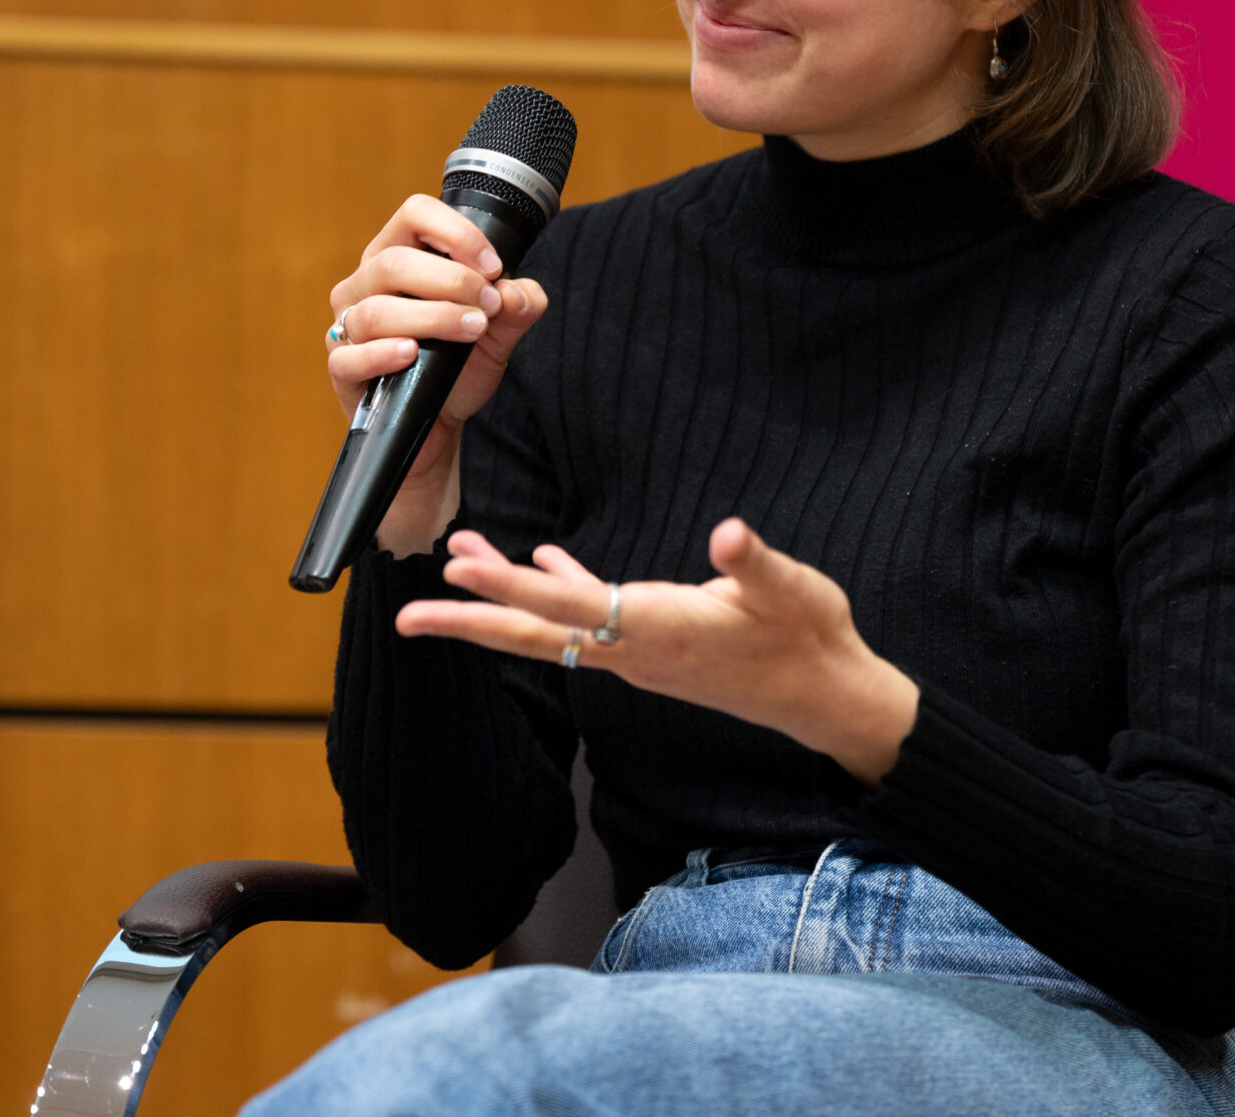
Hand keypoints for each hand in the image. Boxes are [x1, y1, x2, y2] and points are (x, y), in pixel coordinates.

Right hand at [326, 194, 549, 553]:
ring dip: (432, 316)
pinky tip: (413, 355)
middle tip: (487, 306)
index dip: (456, 232)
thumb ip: (517, 307)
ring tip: (471, 331)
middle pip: (394, 262)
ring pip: (376, 309)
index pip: (415, 214)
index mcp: (399, 256)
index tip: (493, 265)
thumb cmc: (457, 368)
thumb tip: (515, 293)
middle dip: (451, 280)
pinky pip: (349, 356)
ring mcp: (347, 326)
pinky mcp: (342, 368)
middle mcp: (365, 283)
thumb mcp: (499, 335)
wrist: (439, 427)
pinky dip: (383, 354)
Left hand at [396, 517, 920, 784]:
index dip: (510, 589)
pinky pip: (590, 619)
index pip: (569, 606)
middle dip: (470, 623)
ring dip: (502, 601)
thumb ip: (754, 564)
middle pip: (536, 635)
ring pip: (554, 628)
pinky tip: (540, 562)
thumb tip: (731, 535)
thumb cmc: (811, 639)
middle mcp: (637, 649)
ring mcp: (640, 653)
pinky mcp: (653, 646)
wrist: (829, 698)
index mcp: (661, 627)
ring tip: (457, 560)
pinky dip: (558, 589)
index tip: (457, 574)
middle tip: (406, 616)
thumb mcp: (793, 590)